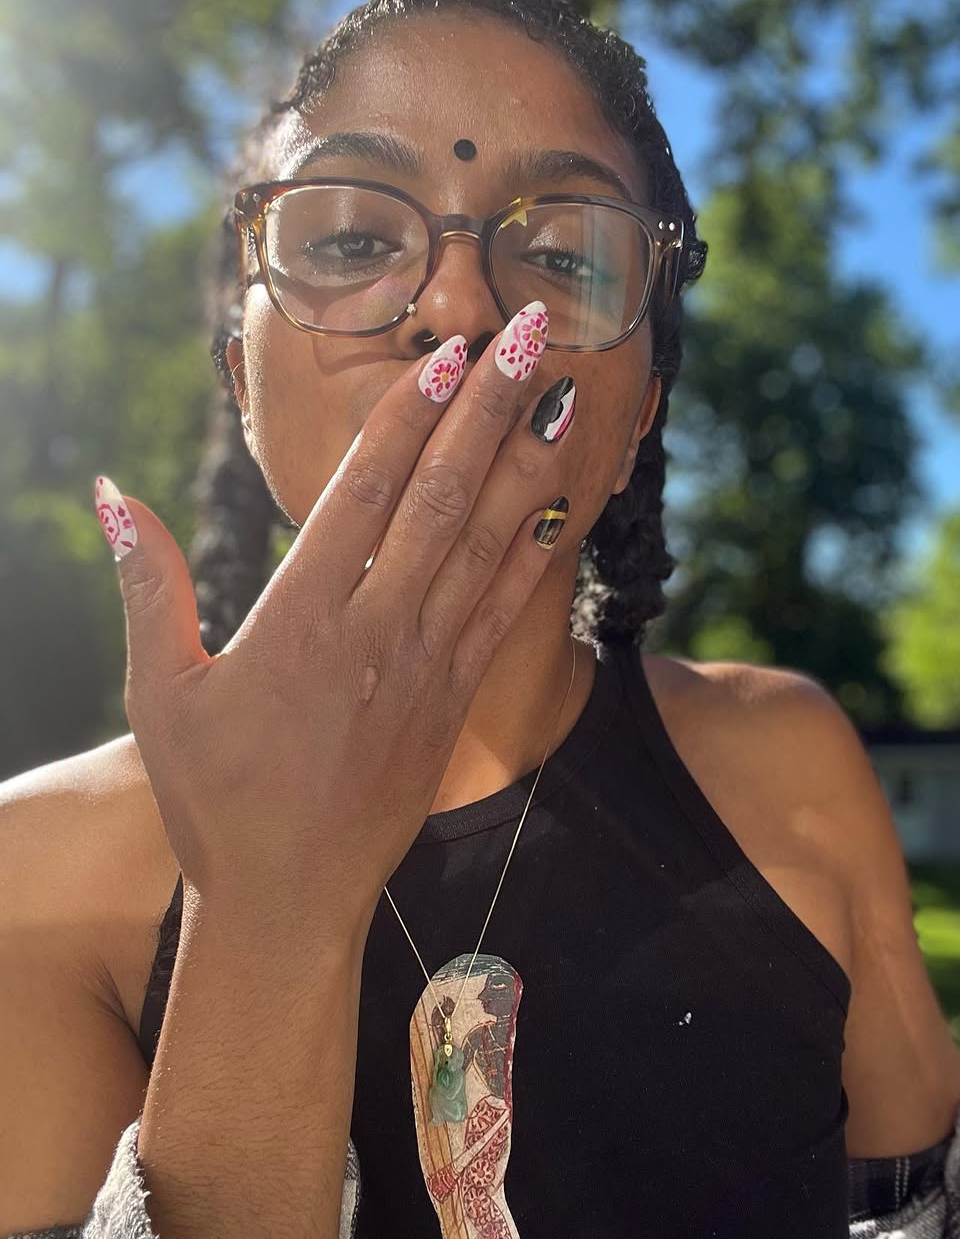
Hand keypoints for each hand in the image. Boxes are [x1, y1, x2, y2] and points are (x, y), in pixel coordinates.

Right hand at [95, 301, 572, 942]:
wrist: (291, 899)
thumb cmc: (214, 799)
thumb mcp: (161, 692)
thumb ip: (149, 586)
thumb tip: (114, 491)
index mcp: (300, 621)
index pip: (365, 495)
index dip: (412, 417)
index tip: (451, 355)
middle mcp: (375, 634)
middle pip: (442, 503)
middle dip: (489, 414)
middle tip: (531, 339)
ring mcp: (425, 670)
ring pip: (487, 552)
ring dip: (528, 471)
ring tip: (566, 404)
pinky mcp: (453, 704)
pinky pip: (503, 617)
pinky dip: (533, 558)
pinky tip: (559, 511)